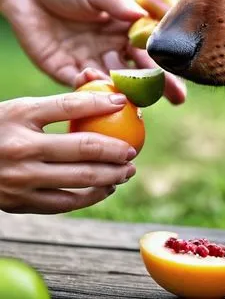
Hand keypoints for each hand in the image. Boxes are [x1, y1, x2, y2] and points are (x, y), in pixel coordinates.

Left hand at [0, 0, 185, 103]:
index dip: (170, 60)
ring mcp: (91, 60)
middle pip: (140, 71)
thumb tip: (141, 15)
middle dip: (160, 85)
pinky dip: (89, 85)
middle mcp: (114, 47)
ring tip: (135, 94)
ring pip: (114, 81)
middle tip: (177, 98)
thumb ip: (116, 1)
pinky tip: (91, 76)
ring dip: (125, 89)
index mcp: (128, 27)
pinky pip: (81, 83)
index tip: (186, 71)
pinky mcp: (65, 69)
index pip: (153, 47)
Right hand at [0, 90, 136, 213]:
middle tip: (133, 151)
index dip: (101, 102)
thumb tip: (108, 99)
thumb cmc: (0, 130)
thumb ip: (59, 105)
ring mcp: (19, 179)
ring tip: (127, 172)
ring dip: (111, 176)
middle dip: (117, 150)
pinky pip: (64, 203)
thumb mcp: (21, 110)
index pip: (69, 106)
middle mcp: (19, 147)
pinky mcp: (18, 203)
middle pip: (83, 148)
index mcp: (19, 116)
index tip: (123, 102)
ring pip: (79, 179)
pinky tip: (105, 190)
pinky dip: (90, 197)